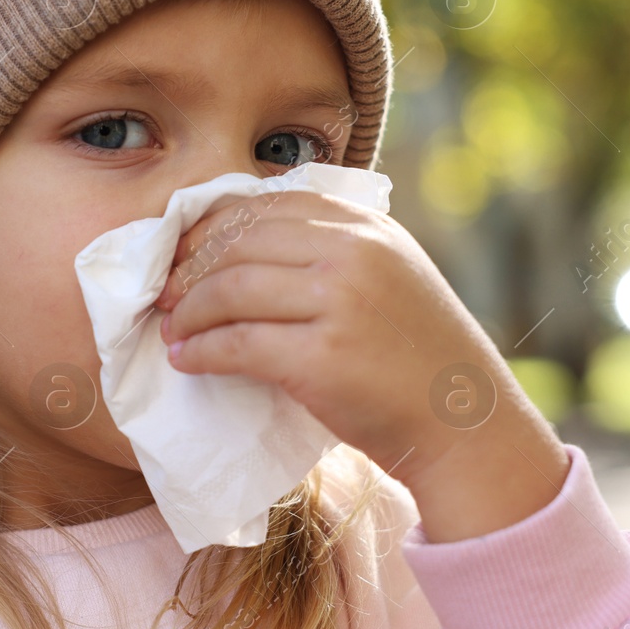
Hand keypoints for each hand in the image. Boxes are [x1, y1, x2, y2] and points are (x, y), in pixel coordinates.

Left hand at [151, 189, 569, 540]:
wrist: (465, 422)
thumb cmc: (416, 356)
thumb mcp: (388, 274)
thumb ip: (332, 249)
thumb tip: (235, 247)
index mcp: (364, 225)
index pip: (264, 206)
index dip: (210, 228)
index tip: (182, 253)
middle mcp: (352, 252)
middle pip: (238, 242)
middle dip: (189, 267)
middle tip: (164, 295)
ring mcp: (338, 302)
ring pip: (230, 288)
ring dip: (188, 311)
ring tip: (172, 329)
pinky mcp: (322, 357)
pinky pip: (237, 343)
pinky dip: (202, 350)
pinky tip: (188, 359)